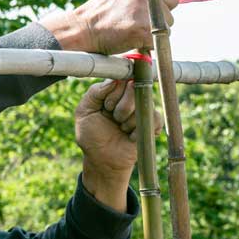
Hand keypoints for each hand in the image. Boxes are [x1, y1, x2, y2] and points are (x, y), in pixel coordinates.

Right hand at [41, 0, 176, 54]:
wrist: (81, 29)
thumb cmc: (96, 14)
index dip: (159, 9)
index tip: (147, 16)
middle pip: (169, 14)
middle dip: (157, 22)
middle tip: (137, 27)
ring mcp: (147, 11)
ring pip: (166, 28)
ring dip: (152, 34)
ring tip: (130, 33)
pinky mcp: (146, 29)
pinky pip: (158, 42)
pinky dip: (147, 45)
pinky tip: (131, 41)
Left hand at [75, 79, 159, 202]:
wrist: (102, 160)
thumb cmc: (91, 135)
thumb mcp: (84, 111)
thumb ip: (94, 92)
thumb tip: (114, 80)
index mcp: (112, 90)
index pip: (120, 78)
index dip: (114, 92)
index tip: (106, 106)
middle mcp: (128, 96)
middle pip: (133, 87)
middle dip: (120, 107)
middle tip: (112, 118)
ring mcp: (142, 108)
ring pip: (143, 104)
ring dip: (128, 121)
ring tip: (120, 129)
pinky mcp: (152, 123)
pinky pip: (154, 118)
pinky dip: (138, 130)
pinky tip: (130, 136)